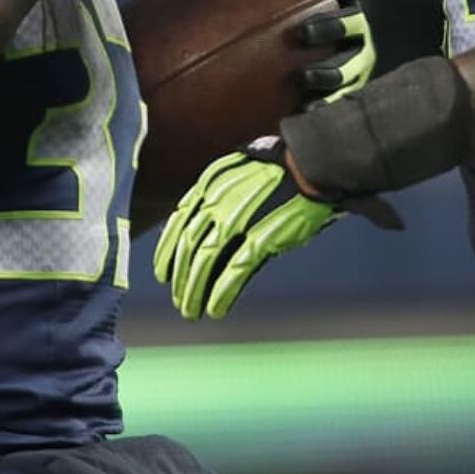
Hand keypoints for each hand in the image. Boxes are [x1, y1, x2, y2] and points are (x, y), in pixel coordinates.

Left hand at [153, 136, 400, 320]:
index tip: (162, 272)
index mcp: (210, 184)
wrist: (311, 163)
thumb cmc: (281, 170)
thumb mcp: (239, 174)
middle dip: (180, 277)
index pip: (178, 221)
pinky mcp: (261, 238)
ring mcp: (237, 221)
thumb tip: (205, 230)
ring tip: (192, 309)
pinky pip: (233, 272)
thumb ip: (220, 199)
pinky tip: (215, 308)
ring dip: (194, 290)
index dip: (167, 250)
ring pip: (204, 262)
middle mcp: (217, 202)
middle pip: (188, 246)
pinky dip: (220, 293)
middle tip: (178, 298)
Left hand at [221, 0, 376, 104]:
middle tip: (302, 33)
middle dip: (331, 26)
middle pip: (351, 21)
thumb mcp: (275, 4)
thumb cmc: (285, 26)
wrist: (303, 72)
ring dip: (331, 71)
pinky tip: (304, 108)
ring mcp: (356, 59)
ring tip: (305, 77)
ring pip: (351, 63)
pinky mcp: (350, 89)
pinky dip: (324, 101)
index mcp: (339, 0)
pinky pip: (341, 97)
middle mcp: (355, 27)